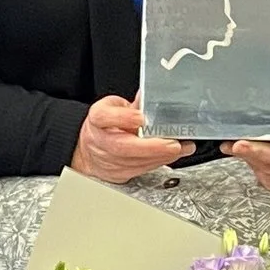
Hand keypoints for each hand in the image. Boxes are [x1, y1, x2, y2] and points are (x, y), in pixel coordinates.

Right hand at [70, 95, 190, 183]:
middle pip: (121, 146)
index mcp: (97, 118)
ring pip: (134, 162)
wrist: (89, 151)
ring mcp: (107, 160)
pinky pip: (140, 170)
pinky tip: (172, 156)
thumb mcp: (114, 107)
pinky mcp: (117, 173)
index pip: (103, 117)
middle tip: (173, 144)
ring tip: (180, 148)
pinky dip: (158, 163)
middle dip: (151, 147)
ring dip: (161, 156)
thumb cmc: (104, 127)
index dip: (123, 117)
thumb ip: (133, 104)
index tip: (142, 117)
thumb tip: (150, 95)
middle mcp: (99, 140)